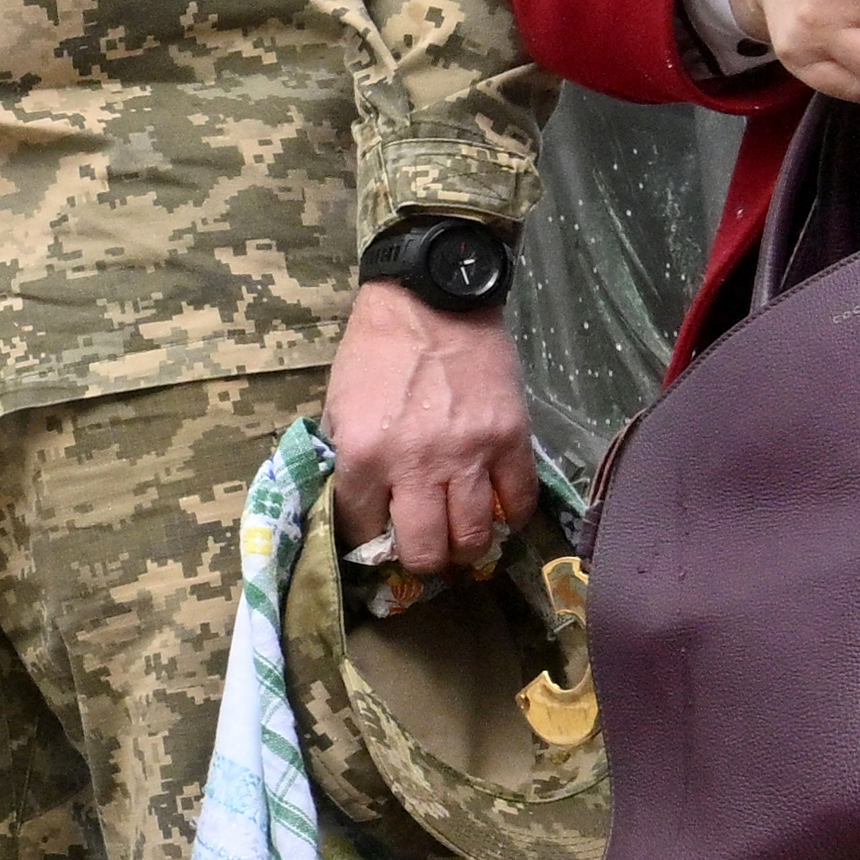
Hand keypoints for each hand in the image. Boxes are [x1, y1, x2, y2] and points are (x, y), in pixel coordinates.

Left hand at [327, 281, 535, 576]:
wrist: (432, 298)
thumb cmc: (375, 351)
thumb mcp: (339, 407)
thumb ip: (349, 462)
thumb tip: (362, 511)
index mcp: (365, 456)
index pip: (365, 532)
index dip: (369, 543)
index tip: (377, 539)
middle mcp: (418, 465)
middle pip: (426, 550)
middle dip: (422, 561)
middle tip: (426, 552)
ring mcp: (470, 454)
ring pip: (474, 537)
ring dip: (466, 550)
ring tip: (461, 544)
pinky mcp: (511, 438)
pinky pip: (519, 501)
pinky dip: (510, 517)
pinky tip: (499, 514)